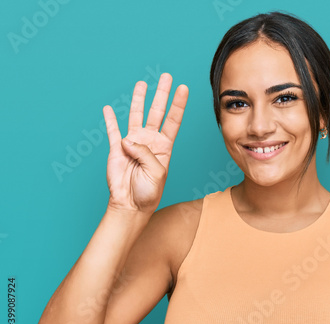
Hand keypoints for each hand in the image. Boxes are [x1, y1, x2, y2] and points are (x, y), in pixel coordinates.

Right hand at [103, 73, 188, 213]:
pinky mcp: (116, 148)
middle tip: (166, 76)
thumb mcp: (156, 173)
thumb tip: (128, 139)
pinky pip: (112, 130)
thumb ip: (145, 153)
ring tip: (142, 83)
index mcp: (164, 146)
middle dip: (161, 93)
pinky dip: (109, 119)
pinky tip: (108, 108)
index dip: (178, 104)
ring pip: (136, 115)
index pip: (173, 120)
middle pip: (157, 111)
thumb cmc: (148, 192)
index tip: (183, 88)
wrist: (130, 204)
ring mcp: (133, 143)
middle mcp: (150, 141)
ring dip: (139, 99)